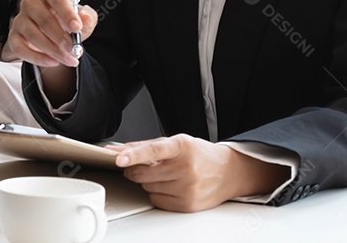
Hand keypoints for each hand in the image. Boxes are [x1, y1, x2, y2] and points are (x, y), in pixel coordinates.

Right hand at [7, 0, 97, 67]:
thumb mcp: (82, 18)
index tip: (77, 28)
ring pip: (32, 35)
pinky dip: (36, 58)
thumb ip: (87, 17)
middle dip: (61, 37)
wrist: (54, 34)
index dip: (67, 13)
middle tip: (74, 50)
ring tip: (68, 59)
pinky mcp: (13, 36)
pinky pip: (20, 48)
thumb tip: (85, 18)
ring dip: (52, 50)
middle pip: (44, 19)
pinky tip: (52, 62)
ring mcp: (20, 19)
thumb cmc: (68, 21)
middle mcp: (31, 3)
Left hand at [109, 134, 289, 211]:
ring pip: (147, 188)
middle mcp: (186, 168)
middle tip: (140, 166)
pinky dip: (157, 194)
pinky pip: (156, 201)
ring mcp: (188, 188)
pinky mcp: (188, 204)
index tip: (119, 158)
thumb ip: (146, 145)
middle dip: (135, 170)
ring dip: (148, 182)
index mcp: (182, 146)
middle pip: (143, 174)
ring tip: (165, 175)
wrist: (229, 172)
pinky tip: (170, 186)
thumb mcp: (176, 142)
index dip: (133, 155)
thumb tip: (117, 150)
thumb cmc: (199, 154)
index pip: (153, 150)